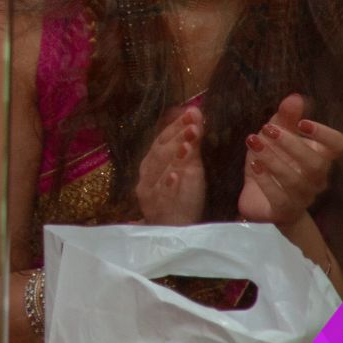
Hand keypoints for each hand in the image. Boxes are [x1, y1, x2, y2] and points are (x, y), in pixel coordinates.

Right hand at [136, 105, 205, 224]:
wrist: (171, 232)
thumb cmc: (178, 198)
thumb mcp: (184, 170)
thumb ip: (186, 145)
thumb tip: (194, 115)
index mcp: (151, 163)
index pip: (162, 139)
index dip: (176, 125)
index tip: (192, 111)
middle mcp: (147, 175)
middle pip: (160, 150)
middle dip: (178, 134)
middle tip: (193, 119)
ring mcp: (151, 192)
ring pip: (160, 169)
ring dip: (174, 153)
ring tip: (189, 139)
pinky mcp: (160, 209)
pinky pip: (163, 195)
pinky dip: (168, 184)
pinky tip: (176, 174)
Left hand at [239, 94, 342, 224]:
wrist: (262, 202)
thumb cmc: (274, 164)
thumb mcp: (274, 138)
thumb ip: (286, 118)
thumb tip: (295, 97)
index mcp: (320, 157)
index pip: (339, 146)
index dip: (325, 134)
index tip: (303, 122)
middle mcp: (317, 179)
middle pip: (316, 163)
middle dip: (292, 144)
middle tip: (268, 129)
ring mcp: (303, 197)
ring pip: (295, 180)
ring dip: (273, 159)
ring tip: (254, 142)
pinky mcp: (284, 211)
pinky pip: (279, 197)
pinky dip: (266, 180)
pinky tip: (254, 165)